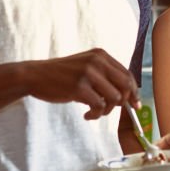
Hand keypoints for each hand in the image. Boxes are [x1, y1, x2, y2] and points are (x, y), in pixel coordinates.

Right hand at [24, 49, 138, 119]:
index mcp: (101, 55)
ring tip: (94, 111)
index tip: (135, 105)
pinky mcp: (79, 87)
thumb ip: (104, 76)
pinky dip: (95, 115)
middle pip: (126, 86)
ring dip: (106, 110)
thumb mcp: (85, 67)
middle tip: (110, 110)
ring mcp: (88, 73)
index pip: (127, 74)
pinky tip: (86, 115)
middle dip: (123, 102)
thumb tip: (127, 97)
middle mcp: (97, 61)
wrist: (35, 75)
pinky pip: (99, 106)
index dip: (134, 92)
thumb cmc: (61, 75)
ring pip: (115, 98)